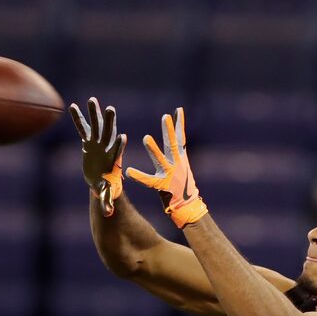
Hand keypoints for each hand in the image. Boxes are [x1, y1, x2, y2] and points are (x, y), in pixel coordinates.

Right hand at [69, 97, 126, 216]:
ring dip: (94, 113)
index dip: (119, 145)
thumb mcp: (106, 193)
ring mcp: (97, 142)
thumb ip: (107, 201)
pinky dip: (78, 118)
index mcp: (113, 160)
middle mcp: (106, 147)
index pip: (117, 152)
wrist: (101, 180)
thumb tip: (108, 213)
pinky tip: (72, 106)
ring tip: (92, 100)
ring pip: (96, 126)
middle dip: (109, 122)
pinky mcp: (88, 141)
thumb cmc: (106, 186)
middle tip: (110, 109)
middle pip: (108, 133)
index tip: (122, 136)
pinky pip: (82, 128)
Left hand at [126, 107, 207, 228]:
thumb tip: (178, 141)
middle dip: (169, 130)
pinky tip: (129, 171)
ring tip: (146, 138)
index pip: (181, 138)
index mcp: (181, 158)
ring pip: (160, 159)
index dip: (179, 124)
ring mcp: (170, 174)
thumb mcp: (182, 167)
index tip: (178, 110)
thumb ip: (178, 153)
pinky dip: (139, 176)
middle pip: (172, 144)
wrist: (187, 205)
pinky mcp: (162, 186)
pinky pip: (148, 180)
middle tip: (165, 117)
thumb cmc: (183, 186)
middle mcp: (177, 164)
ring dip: (154, 149)